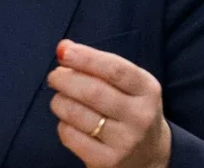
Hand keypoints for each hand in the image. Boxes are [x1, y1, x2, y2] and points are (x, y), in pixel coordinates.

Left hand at [47, 39, 170, 167]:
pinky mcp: (106, 161)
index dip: (86, 58)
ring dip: (59, 101)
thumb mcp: (127, 85)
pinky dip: (62, 124)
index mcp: (147, 90)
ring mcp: (124, 142)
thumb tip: (63, 48)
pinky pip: (71, 136)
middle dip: (65, 79)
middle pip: (92, 92)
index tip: (63, 51)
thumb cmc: (130, 109)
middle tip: (54, 77)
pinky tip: (68, 121)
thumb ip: (98, 64)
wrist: (148, 156)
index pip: (114, 69)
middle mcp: (140, 116)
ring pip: (77, 114)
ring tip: (60, 98)